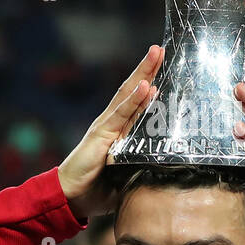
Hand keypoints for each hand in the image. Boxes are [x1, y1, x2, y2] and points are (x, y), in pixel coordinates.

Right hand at [59, 45, 163, 219]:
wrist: (72, 196)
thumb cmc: (101, 187)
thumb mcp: (130, 172)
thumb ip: (146, 163)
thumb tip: (173, 166)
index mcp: (121, 130)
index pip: (139, 102)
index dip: (151, 83)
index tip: (165, 66)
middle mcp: (113, 122)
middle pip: (134, 90)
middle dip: (148, 69)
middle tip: (161, 48)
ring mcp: (106, 126)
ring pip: (128, 95)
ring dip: (143, 74)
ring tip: (156, 55)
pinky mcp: (101, 134)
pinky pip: (120, 114)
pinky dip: (134, 99)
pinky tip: (146, 86)